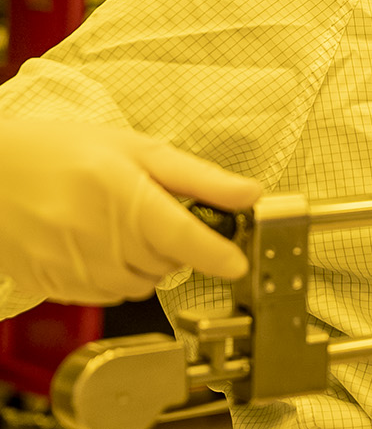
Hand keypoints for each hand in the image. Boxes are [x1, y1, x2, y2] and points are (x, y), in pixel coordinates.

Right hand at [0, 120, 260, 304]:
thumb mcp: (136, 149)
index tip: (238, 263)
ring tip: (122, 228)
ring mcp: (69, 265)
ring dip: (147, 265)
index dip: (217, 254)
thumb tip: (250, 194)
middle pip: (167, 264)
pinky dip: (116, 277)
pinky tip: (99, 246)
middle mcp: (94, 236)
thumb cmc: (62, 151)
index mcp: (121, 195)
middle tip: (153, 215)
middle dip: (175, 246)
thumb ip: (198, 177)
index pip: (183, 237)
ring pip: (139, 285)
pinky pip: (105, 295)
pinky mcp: (49, 284)